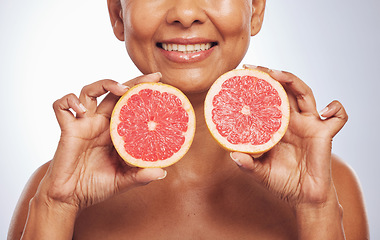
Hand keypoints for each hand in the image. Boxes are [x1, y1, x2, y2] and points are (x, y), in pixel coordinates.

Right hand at [38, 73, 166, 210]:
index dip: (142, 94)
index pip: (129, 105)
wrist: (70, 198)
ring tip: (120, 89)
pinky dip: (68, 102)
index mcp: (114, 131)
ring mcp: (84, 124)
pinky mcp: (67, 129)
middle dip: (132, 81)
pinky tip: (81, 111)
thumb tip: (162, 173)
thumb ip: (140, 176)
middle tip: (151, 77)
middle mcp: (100, 123)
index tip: (160, 85)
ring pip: (89, 91)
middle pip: (114, 92)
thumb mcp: (122, 181)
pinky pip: (60, 107)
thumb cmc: (95, 186)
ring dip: (103, 84)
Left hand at [230, 65, 347, 207]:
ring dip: (293, 81)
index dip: (257, 88)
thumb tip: (233, 155)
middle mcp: (292, 120)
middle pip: (284, 90)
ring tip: (277, 74)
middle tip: (255, 69)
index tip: (241, 77)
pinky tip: (324, 111)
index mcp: (276, 126)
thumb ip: (248, 165)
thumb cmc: (282, 182)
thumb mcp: (260, 172)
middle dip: (271, 76)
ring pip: (305, 94)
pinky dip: (336, 109)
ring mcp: (309, 124)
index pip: (267, 99)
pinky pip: (338, 117)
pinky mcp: (325, 134)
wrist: (303, 197)